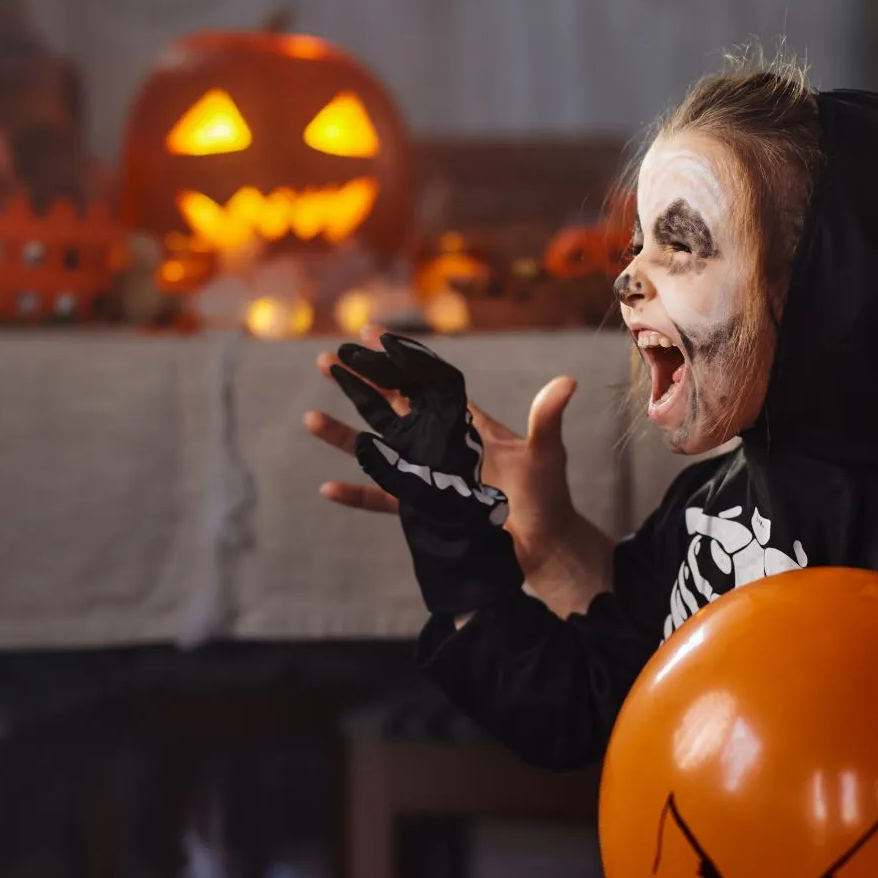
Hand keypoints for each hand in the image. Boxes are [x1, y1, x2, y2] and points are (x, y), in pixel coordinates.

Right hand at [306, 350, 612, 611]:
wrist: (541, 545)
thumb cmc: (547, 495)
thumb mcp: (545, 453)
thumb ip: (546, 418)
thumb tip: (568, 382)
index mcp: (465, 423)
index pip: (425, 381)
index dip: (398, 358)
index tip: (369, 332)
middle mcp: (439, 444)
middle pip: (390, 407)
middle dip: (359, 383)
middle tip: (326, 359)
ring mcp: (427, 476)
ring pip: (376, 450)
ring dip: (344, 434)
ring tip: (309, 418)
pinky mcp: (423, 509)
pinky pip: (382, 499)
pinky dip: (356, 494)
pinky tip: (327, 488)